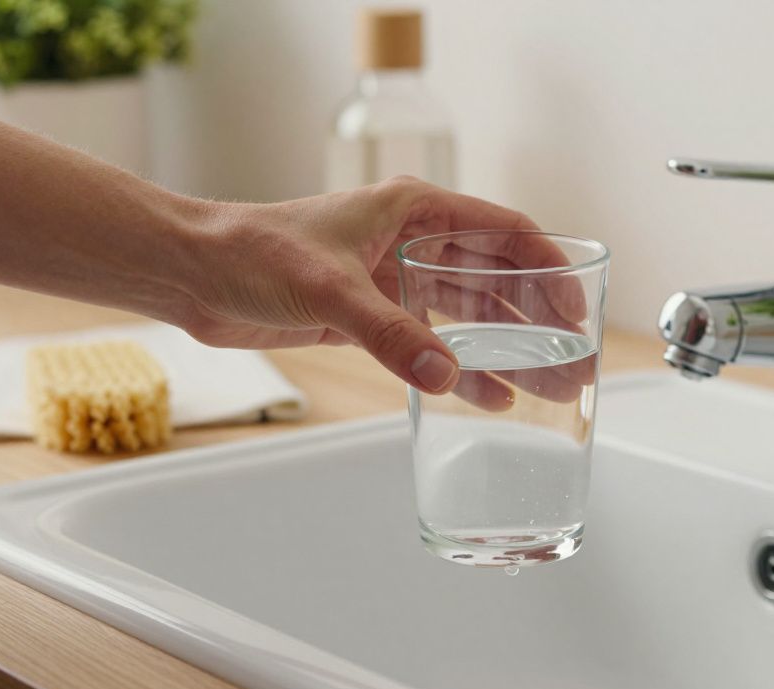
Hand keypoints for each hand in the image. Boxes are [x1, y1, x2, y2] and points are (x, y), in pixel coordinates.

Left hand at [174, 176, 568, 395]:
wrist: (196, 273)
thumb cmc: (252, 250)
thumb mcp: (329, 289)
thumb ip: (390, 334)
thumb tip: (446, 377)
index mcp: (413, 210)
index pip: (504, 231)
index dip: (548, 267)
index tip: (577, 305)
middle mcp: (411, 240)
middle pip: (497, 278)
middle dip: (537, 319)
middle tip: (572, 361)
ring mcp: (394, 278)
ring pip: (470, 313)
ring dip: (508, 347)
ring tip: (548, 385)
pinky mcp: (373, 313)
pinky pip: (434, 341)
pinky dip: (461, 366)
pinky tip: (488, 394)